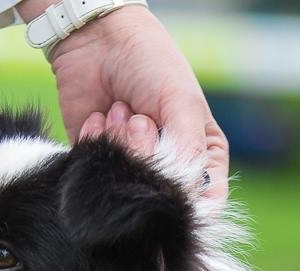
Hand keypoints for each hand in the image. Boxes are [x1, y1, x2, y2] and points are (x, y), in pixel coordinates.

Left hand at [22, 2, 228, 198]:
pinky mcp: (99, 162)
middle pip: (160, 194)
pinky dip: (96, 142)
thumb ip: (190, 151)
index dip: (186, 196)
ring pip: (126, 185)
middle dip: (147, 154)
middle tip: (141, 118)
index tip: (170, 174)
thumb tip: (182, 197)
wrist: (97, 38)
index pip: (205, 203)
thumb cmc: (151, 64)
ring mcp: (133, 166)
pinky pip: (95, 173)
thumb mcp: (182, 103)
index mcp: (204, 155)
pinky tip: (100, 116)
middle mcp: (170, 166)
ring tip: (121, 109)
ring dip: (121, 143)